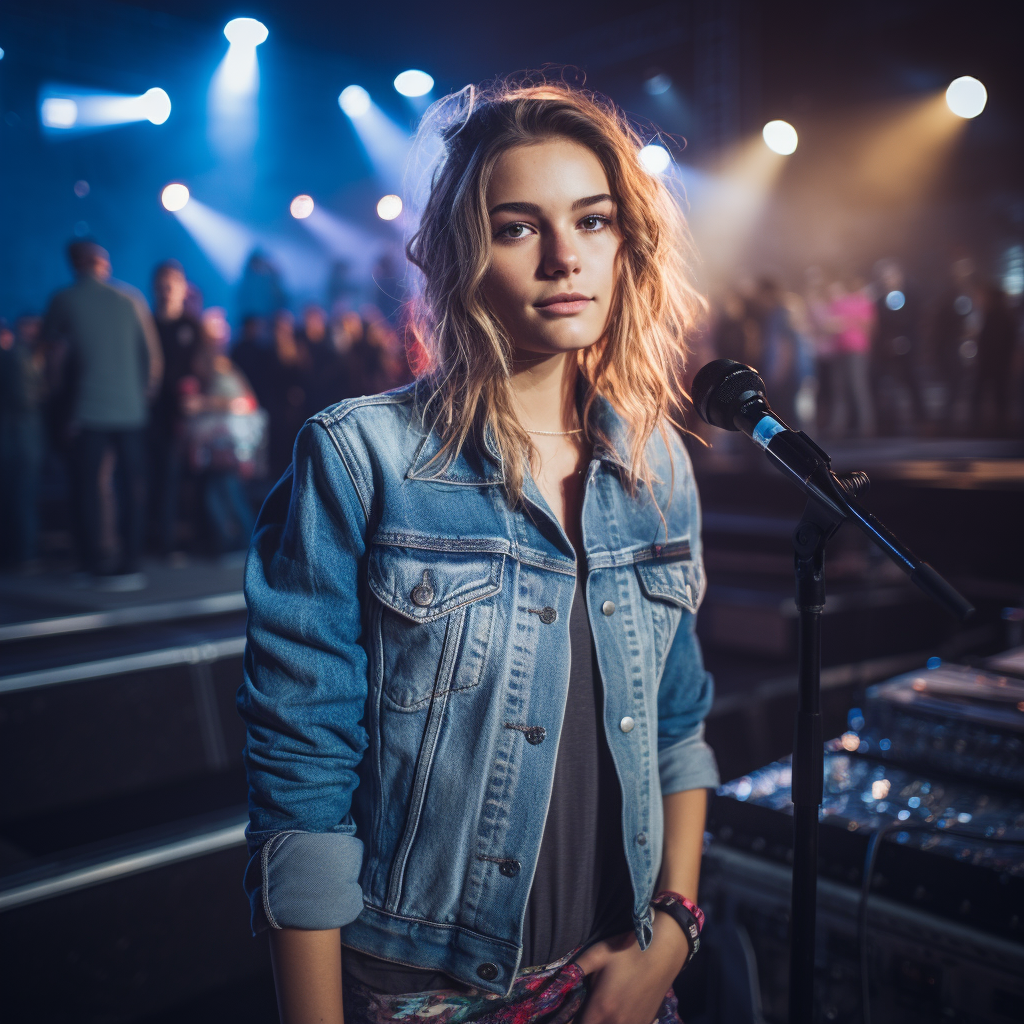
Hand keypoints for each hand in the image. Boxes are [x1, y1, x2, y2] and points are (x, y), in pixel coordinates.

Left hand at [575, 912, 689, 1023]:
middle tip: (581, 1012)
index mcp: (600, 1009)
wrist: (663, 952)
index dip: (570, 1022)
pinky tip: (617, 1012)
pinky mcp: (646, 1023)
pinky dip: (617, 1022)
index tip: (568, 1015)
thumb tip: (557, 981)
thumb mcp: (596, 954)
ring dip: (602, 1022)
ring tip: (600, 1010)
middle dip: (585, 1021)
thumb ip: (574, 971)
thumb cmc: (626, 951)